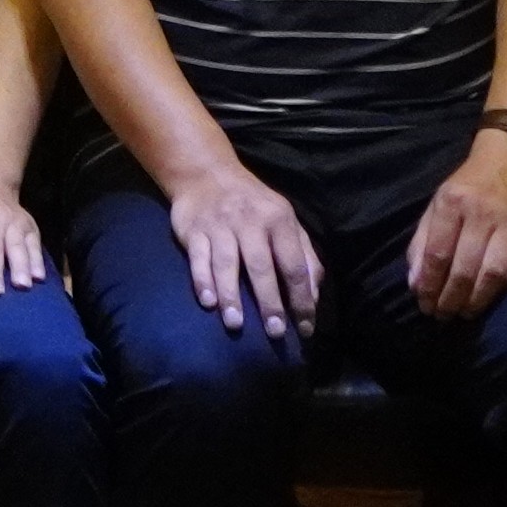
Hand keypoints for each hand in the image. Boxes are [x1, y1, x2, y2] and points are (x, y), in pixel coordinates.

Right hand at [167, 164, 320, 335]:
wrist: (206, 173)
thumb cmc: (254, 206)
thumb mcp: (285, 221)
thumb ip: (304, 256)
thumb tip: (313, 297)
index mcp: (278, 220)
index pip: (293, 264)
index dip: (301, 298)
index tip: (305, 329)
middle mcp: (249, 221)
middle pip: (261, 266)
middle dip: (269, 301)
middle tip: (275, 333)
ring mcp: (219, 224)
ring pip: (227, 263)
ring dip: (231, 295)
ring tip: (236, 325)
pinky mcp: (193, 229)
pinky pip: (198, 257)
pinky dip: (202, 280)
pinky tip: (208, 302)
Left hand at [409, 131, 506, 318]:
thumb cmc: (469, 186)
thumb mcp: (438, 203)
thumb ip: (423, 242)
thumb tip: (416, 283)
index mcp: (452, 203)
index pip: (437, 253)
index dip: (430, 285)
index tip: (424, 305)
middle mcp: (482, 212)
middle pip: (465, 268)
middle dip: (451, 299)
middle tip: (443, 316)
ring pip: (493, 272)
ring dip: (477, 300)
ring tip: (465, 312)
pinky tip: (494, 294)